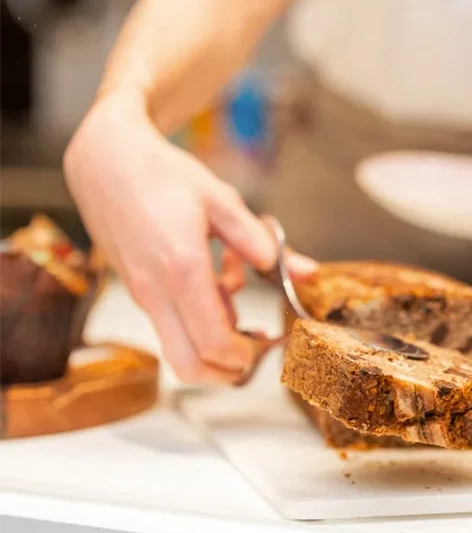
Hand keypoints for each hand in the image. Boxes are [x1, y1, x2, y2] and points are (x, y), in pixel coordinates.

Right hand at [64, 89, 316, 384]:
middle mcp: (155, 291)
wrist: (106, 162)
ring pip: (178, 348)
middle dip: (229, 370)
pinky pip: (169, 322)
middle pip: (190, 366)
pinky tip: (216, 281)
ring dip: (214, 341)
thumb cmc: (163, 175)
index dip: (247, 355)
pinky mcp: (136, 290)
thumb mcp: (222, 200)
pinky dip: (197, 318)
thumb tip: (305, 272)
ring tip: (237, 297)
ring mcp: (141, 294)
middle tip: (259, 347)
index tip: (272, 342)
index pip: (214, 342)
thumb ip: (262, 241)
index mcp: (182, 269)